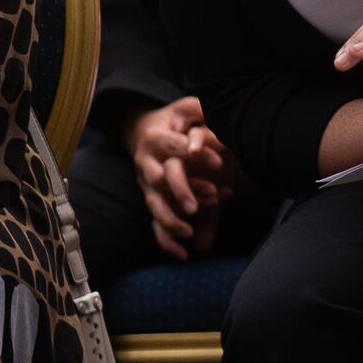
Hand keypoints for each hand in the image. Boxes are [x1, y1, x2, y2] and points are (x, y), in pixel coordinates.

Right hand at [125, 98, 230, 258]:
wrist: (144, 132)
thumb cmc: (173, 121)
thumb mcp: (184, 108)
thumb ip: (198, 108)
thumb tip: (212, 109)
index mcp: (155, 138)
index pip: (173, 145)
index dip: (194, 152)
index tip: (218, 161)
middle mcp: (147, 163)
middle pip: (159, 179)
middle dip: (181, 190)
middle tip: (206, 201)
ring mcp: (147, 185)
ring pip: (154, 205)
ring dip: (171, 220)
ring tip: (190, 232)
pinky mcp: (153, 200)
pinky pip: (155, 225)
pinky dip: (166, 240)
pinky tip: (183, 254)